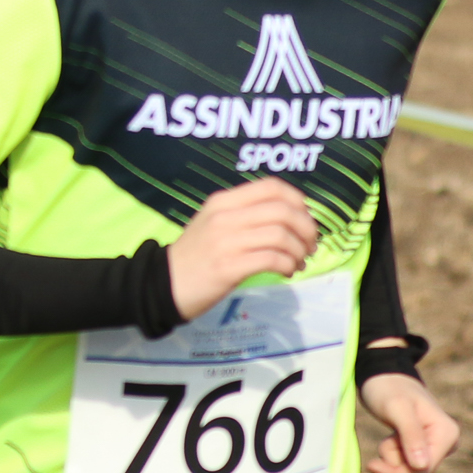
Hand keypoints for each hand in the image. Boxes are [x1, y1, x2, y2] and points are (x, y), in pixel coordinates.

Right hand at [164, 179, 318, 319]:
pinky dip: (288, 265)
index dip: (298, 202)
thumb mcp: (214, 223)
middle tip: (309, 246)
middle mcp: (225, 216)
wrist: (162, 284)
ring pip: (281, 235)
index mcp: (223, 201)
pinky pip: (272, 259)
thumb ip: (245, 215)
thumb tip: (290, 216)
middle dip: (306, 229)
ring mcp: (225, 242)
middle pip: (283, 211)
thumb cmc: (195, 256)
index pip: (272, 187)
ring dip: (299, 251)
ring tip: (297, 262)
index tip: (304, 220)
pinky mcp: (228, 267)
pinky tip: (286, 272)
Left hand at [357, 373, 459, 472]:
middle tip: (373, 459)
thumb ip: (411, 435)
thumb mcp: (397, 409)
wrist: (384, 378)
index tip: (372, 465)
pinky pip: (408, 465)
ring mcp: (436, 446)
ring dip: (392, 458)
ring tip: (388, 436)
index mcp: (447, 433)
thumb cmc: (389, 389)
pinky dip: (393, 456)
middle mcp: (447, 442)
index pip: (424, 469)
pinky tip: (390, 440)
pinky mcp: (424, 448)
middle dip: (394, 467)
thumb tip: (422, 467)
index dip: (399, 472)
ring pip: (412, 471)